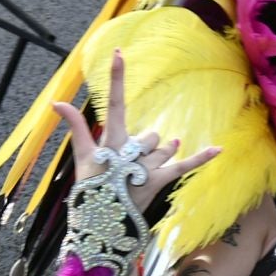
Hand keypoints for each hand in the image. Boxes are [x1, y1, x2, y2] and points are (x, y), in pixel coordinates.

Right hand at [52, 49, 219, 211]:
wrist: (103, 222)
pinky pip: (184, 166)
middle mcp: (129, 151)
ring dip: (158, 157)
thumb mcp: (83, 156)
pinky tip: (219, 150)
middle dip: (145, 148)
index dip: (116, 78)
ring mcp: (145, 166)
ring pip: (162, 149)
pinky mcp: (159, 181)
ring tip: (142, 173)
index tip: (119, 54)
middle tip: (130, 168)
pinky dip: (201, 158)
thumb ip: (76, 127)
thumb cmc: (92, 187)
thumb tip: (56, 102)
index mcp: (109, 141)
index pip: (113, 104)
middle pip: (149, 135)